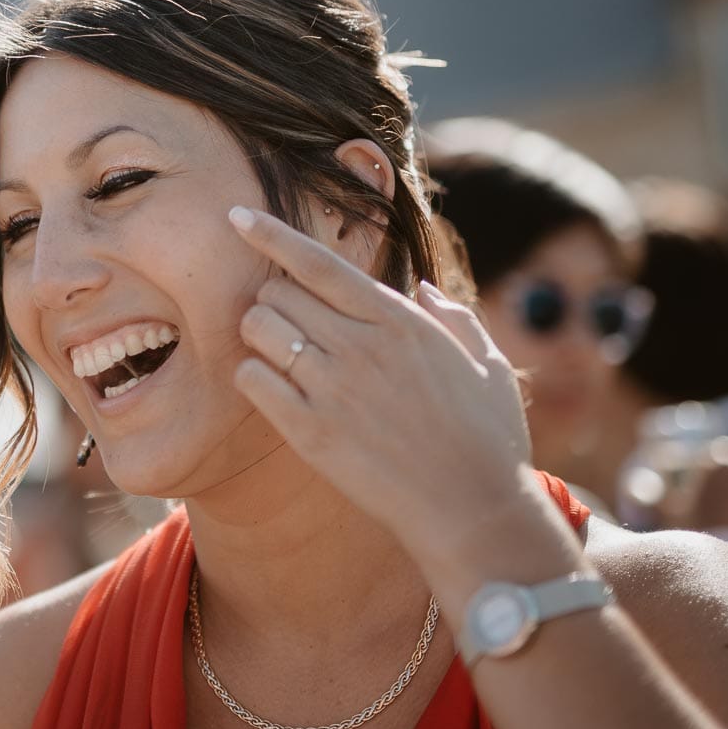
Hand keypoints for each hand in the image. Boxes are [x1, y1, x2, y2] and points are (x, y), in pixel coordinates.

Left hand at [226, 205, 538, 559]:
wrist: (475, 511)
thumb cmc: (490, 440)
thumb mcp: (488, 366)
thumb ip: (455, 318)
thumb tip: (423, 288)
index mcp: (400, 321)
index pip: (318, 262)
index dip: (271, 234)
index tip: (238, 217)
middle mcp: (361, 346)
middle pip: (279, 292)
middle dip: (275, 300)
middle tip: (292, 323)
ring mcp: (332, 388)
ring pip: (259, 328)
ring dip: (260, 334)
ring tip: (282, 354)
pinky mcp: (310, 432)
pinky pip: (253, 380)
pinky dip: (253, 376)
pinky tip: (274, 390)